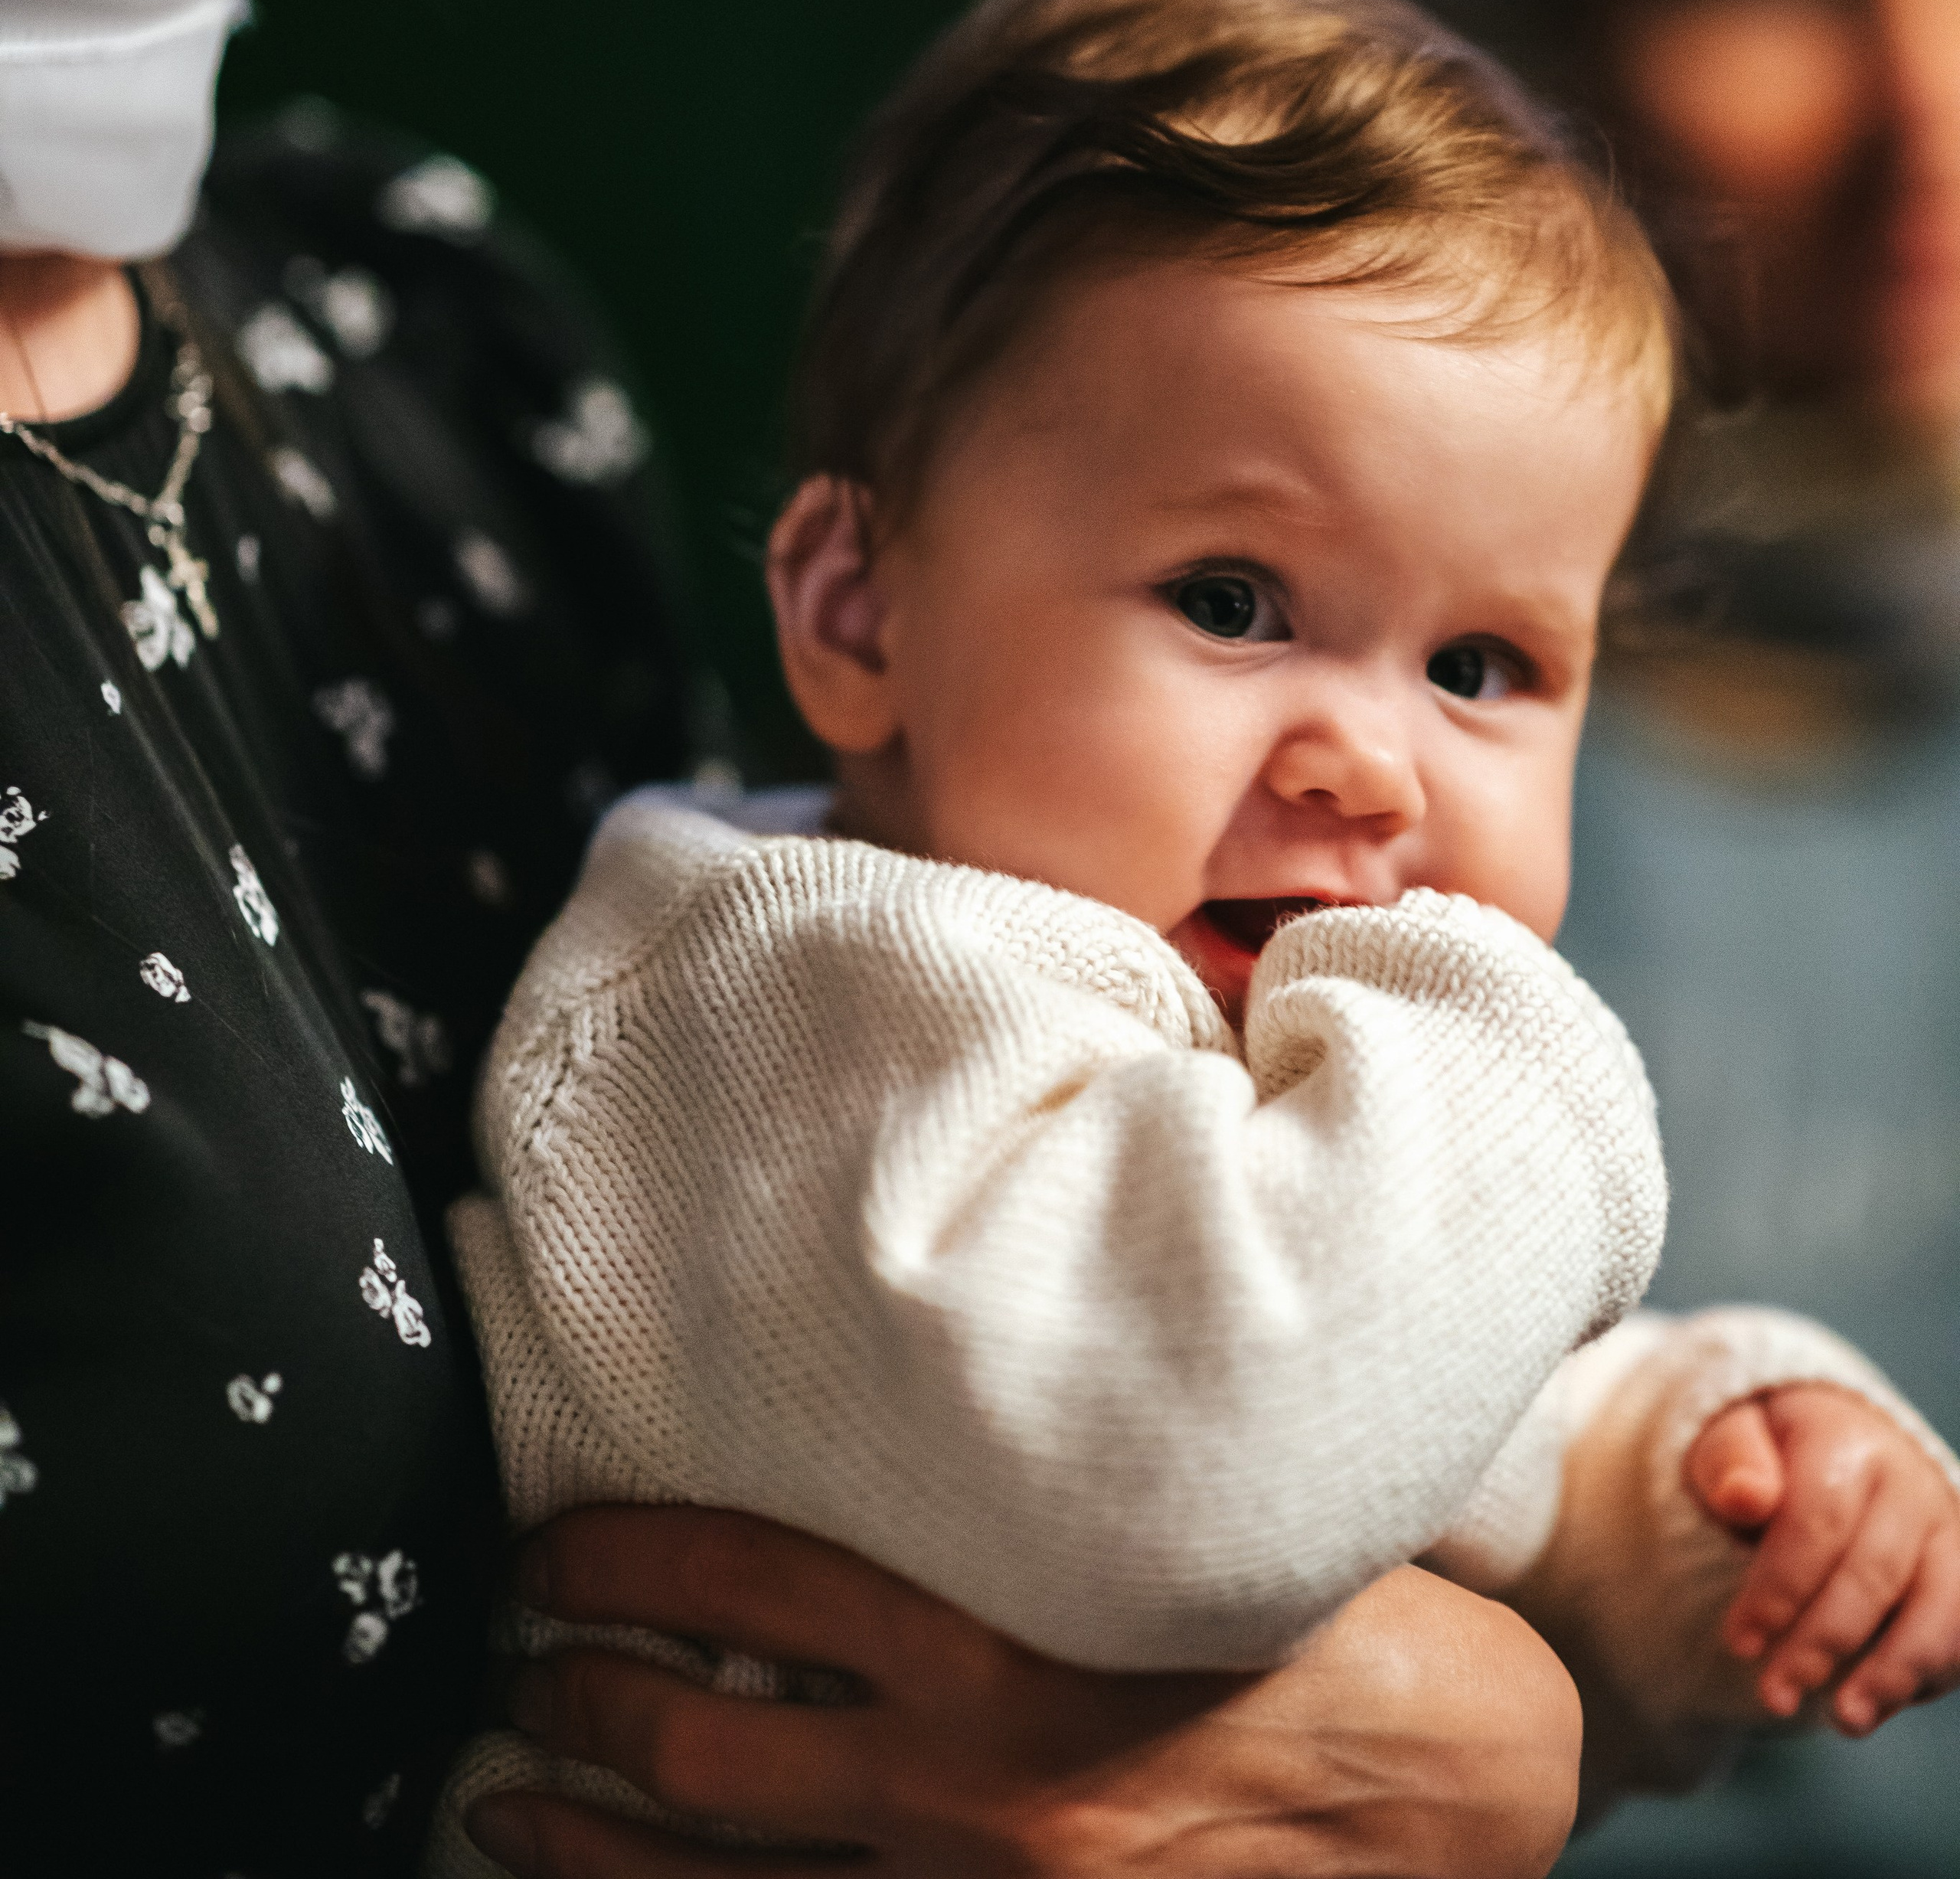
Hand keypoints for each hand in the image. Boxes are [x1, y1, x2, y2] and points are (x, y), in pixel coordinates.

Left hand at [465, 1507, 1580, 1877]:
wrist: (1470, 1808)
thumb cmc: (1339, 1640)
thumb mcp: (1188, 1522)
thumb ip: (1052, 1490)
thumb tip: (924, 1412)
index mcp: (1000, 1637)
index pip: (743, 1572)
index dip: (618, 1555)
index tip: (548, 1546)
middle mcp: (962, 1786)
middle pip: (693, 1739)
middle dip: (571, 1700)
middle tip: (512, 1664)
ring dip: (584, 1847)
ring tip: (504, 1804)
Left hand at [1686, 1386, 1959, 1733]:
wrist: (1832, 1448)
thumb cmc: (1769, 1457)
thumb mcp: (1729, 1444)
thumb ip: (1730, 1465)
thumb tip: (1744, 1496)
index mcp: (1843, 1436)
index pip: (1817, 1520)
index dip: (1778, 1589)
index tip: (1738, 1644)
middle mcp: (1906, 1480)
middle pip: (1872, 1573)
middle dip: (1821, 1643)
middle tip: (1774, 1695)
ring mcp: (1945, 1528)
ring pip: (1938, 1609)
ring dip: (1891, 1672)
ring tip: (1843, 1721)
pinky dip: (1923, 1678)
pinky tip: (1872, 1707)